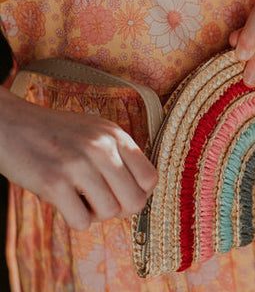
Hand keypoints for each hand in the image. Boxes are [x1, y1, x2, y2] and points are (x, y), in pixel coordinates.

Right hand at [0, 88, 157, 230]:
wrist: (12, 125)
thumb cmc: (58, 134)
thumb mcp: (97, 132)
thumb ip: (119, 154)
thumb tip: (142, 190)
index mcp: (116, 135)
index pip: (150, 178)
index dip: (140, 194)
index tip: (123, 194)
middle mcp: (102, 147)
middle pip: (134, 200)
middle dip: (120, 209)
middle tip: (101, 203)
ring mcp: (79, 164)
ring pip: (109, 212)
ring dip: (95, 214)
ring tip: (80, 199)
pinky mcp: (54, 182)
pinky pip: (81, 221)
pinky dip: (75, 219)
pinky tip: (65, 203)